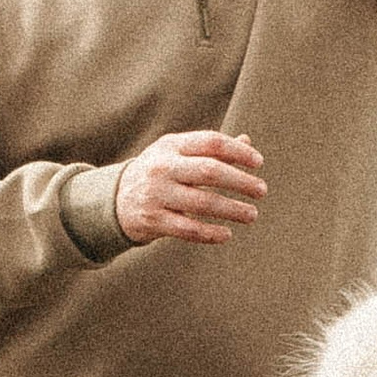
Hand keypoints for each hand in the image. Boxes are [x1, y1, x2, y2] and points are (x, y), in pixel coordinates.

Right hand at [115, 129, 266, 247]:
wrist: (114, 199)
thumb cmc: (159, 172)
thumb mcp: (177, 153)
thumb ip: (210, 149)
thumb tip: (247, 143)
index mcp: (172, 145)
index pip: (211, 142)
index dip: (238, 152)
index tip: (258, 163)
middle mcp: (162, 167)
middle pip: (209, 171)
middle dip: (240, 181)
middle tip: (262, 191)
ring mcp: (156, 194)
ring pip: (202, 203)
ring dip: (232, 210)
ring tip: (252, 215)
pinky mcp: (153, 220)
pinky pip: (188, 229)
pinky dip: (211, 233)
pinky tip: (227, 234)